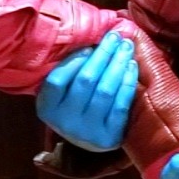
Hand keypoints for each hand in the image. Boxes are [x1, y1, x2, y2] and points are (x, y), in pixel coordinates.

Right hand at [36, 33, 136, 151]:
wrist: (88, 141)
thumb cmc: (75, 106)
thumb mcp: (61, 92)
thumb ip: (67, 71)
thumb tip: (90, 37)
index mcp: (47, 108)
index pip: (57, 80)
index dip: (74, 60)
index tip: (90, 46)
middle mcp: (65, 121)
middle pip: (85, 81)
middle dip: (102, 54)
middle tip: (115, 37)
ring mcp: (87, 131)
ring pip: (105, 91)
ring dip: (117, 64)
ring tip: (126, 47)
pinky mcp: (109, 138)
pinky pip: (120, 105)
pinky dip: (127, 83)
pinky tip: (131, 66)